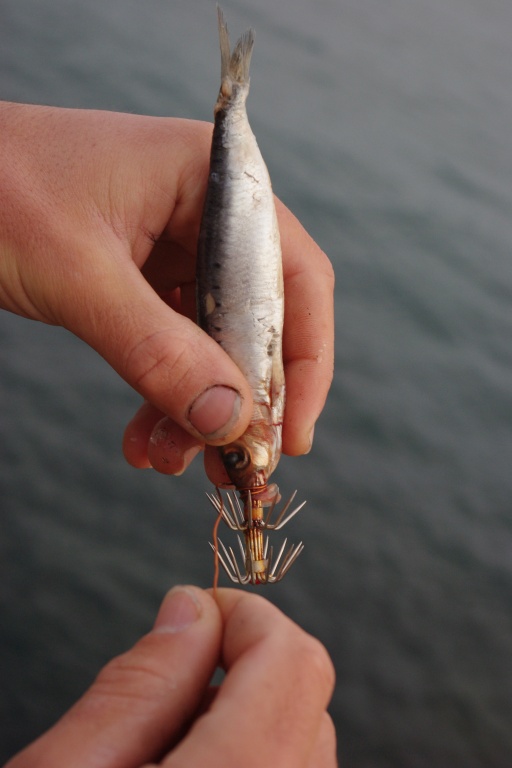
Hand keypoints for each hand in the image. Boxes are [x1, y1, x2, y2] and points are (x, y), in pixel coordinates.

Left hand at [0, 102, 333, 482]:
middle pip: (261, 319)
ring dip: (198, 408)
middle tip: (231, 465)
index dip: (305, 361)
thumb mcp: (80, 277)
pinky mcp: (145, 277)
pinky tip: (145, 439)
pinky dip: (163, 394)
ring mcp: (176, 247)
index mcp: (214, 182)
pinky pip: (174, 345)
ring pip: (216, 343)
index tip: (289, 433)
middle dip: (244, 398)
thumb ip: (158, 350)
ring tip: (170, 460)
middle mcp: (208, 213)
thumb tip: (230, 420)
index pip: (295, 277)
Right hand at [6, 587, 336, 766]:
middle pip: (307, 693)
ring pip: (308, 737)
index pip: (292, 660)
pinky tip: (193, 763)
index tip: (193, 612)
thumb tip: (190, 606)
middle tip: (171, 671)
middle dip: (243, 657)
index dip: (243, 615)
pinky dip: (259, 749)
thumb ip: (138, 686)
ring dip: (251, 707)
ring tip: (172, 732)